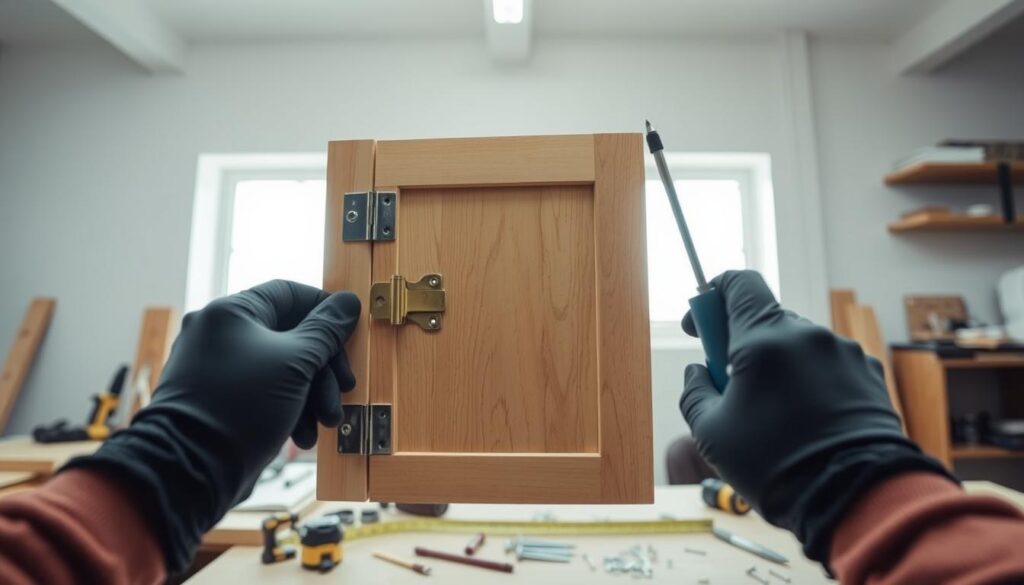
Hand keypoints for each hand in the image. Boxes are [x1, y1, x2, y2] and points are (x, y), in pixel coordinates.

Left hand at [65, 281, 359, 571]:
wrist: (192, 468)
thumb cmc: (241, 406)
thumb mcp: (296, 363)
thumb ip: (326, 330)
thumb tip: (348, 302)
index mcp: (233, 312)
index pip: (290, 293)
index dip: (324, 310)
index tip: (348, 332)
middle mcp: (221, 333)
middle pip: (290, 334)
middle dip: (323, 367)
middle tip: (343, 390)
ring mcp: (218, 366)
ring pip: (281, 367)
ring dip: (311, 393)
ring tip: (326, 423)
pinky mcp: (220, 397)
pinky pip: (264, 390)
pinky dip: (289, 407)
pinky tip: (303, 435)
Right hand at [680, 271, 950, 562]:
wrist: (857, 498)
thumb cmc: (776, 465)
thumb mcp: (712, 433)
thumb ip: (695, 392)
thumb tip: (698, 372)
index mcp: (765, 340)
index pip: (737, 283)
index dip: (712, 297)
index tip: (700, 327)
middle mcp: (808, 336)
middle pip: (765, 320)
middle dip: (742, 347)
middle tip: (731, 388)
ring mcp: (844, 354)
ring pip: (797, 346)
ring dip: (778, 368)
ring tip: (774, 417)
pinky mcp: (869, 377)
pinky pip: (828, 367)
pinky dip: (811, 384)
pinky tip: (808, 423)